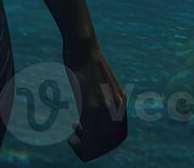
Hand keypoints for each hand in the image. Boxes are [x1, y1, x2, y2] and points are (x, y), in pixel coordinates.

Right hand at [63, 43, 127, 161]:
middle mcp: (116, 106)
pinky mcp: (90, 102)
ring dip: (85, 145)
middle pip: (111, 140)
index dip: (107, 143)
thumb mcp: (100, 83)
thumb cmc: (87, 62)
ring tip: (73, 141)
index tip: (91, 139)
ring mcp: (104, 105)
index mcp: (120, 102)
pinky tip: (72, 132)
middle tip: (79, 142)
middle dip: (95, 148)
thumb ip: (102, 98)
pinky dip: (79, 138)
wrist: (83, 45)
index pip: (120, 134)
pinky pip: (88, 130)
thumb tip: (93, 113)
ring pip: (99, 139)